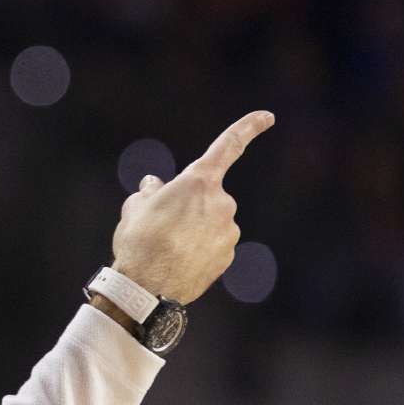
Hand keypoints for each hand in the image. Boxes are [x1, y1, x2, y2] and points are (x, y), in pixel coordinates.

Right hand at [110, 111, 273, 304]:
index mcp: (199, 181)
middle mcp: (222, 202)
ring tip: (165, 246)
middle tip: (161, 224)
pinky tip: (177, 262)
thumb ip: (150, 191)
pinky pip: (212, 245)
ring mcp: (229, 231)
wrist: (147, 287)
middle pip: (207, 196)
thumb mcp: (135, 207)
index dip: (249, 127)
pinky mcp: (228, 256)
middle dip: (189, 205)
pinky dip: (198, 250)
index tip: (268, 116)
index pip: (229, 145)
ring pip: (210, 223)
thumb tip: (154, 186)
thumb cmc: (139, 241)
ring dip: (193, 229)